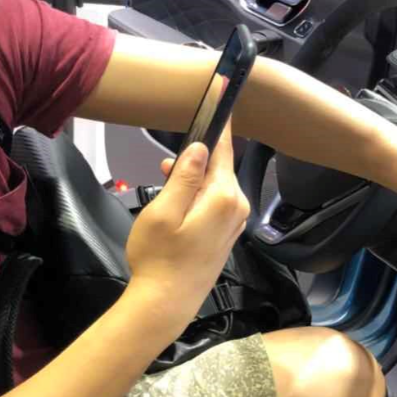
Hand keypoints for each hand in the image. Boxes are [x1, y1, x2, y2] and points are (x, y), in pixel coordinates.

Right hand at [125, 127, 248, 332]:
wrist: (166, 304)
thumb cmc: (159, 257)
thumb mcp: (164, 211)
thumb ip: (184, 176)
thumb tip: (201, 146)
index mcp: (224, 196)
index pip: (224, 148)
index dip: (220, 121)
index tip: (221, 92)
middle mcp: (236, 207)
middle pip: (219, 167)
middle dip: (195, 159)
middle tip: (165, 165)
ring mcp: (234, 223)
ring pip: (215, 186)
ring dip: (192, 179)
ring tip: (164, 186)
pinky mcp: (226, 236)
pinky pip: (215, 203)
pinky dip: (197, 196)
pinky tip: (176, 203)